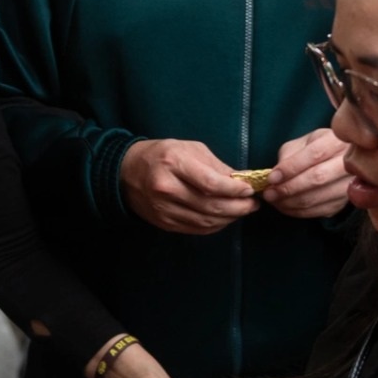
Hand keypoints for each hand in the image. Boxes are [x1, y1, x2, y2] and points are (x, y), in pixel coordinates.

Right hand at [119, 139, 258, 234]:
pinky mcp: (164, 222)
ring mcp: (163, 209)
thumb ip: (216, 166)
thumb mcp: (189, 149)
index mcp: (173, 164)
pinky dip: (215, 225)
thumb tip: (243, 180)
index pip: (211, 184)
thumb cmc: (162, 155)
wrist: (125, 172)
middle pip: (210, 206)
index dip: (234, 190)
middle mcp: (166, 188)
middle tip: (252, 204)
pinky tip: (224, 218)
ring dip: (229, 218)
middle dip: (238, 207)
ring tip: (242, 210)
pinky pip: (196, 229)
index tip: (249, 190)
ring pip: (205, 221)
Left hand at [263, 128, 350, 218]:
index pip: (315, 154)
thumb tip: (276, 177)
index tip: (271, 178)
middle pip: (318, 178)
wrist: (336, 162)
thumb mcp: (301, 144)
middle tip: (269, 193)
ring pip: (318, 197)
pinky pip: (319, 211)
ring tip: (274, 200)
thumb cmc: (315, 149)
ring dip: (291, 202)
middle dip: (289, 188)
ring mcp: (349, 185)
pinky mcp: (343, 203)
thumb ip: (289, 156)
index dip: (291, 167)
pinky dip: (298, 211)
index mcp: (337, 141)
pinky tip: (285, 206)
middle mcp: (350, 163)